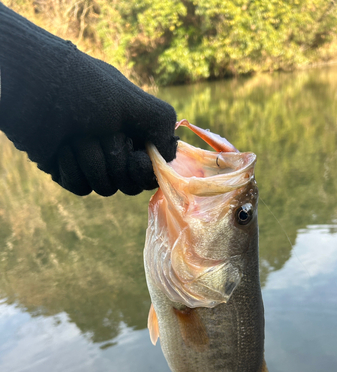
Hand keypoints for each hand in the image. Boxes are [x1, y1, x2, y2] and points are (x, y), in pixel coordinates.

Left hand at [38, 52, 177, 195]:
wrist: (34, 89)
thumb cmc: (84, 90)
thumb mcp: (131, 100)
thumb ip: (161, 122)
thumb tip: (170, 154)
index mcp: (133, 132)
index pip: (151, 169)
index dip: (145, 170)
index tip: (137, 157)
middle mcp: (115, 149)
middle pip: (129, 184)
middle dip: (115, 161)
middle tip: (101, 136)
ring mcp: (90, 162)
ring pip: (105, 187)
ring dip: (91, 161)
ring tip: (76, 135)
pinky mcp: (68, 171)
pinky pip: (80, 187)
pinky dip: (72, 168)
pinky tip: (62, 148)